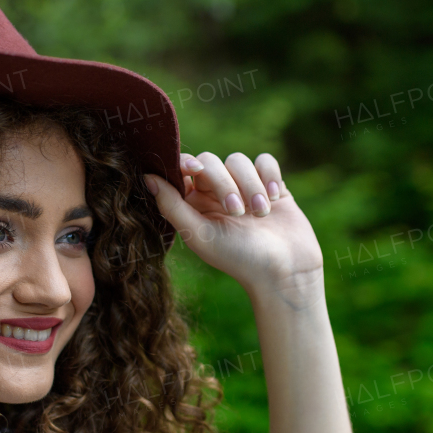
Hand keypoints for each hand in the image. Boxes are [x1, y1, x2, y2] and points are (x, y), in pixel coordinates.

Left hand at [143, 152, 323, 295]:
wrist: (285, 271)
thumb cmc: (238, 258)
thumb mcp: (199, 234)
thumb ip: (171, 205)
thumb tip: (147, 177)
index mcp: (194, 204)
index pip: (183, 169)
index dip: (187, 163)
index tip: (196, 170)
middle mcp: (217, 193)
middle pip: (212, 162)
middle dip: (225, 183)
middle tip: (237, 212)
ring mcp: (245, 187)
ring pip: (239, 161)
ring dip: (251, 185)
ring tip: (261, 213)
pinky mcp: (271, 185)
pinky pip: (265, 161)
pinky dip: (269, 176)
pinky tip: (274, 199)